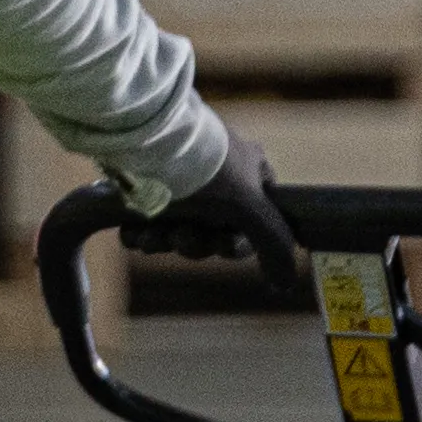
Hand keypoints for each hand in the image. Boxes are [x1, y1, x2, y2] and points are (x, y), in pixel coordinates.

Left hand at [125, 134, 308, 297]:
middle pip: (212, 231)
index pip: (257, 221)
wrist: (144, 139)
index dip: (237, 243)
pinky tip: (134, 233)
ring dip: (166, 241)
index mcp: (249, 172)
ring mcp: (180, 180)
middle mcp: (217, 176)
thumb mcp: (248, 205)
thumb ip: (273, 242)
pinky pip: (146, 222)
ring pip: (178, 229)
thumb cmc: (205, 170)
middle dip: (196, 242)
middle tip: (182, 237)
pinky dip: (140, 234)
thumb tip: (287, 283)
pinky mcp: (144, 186)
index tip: (224, 245)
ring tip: (152, 236)